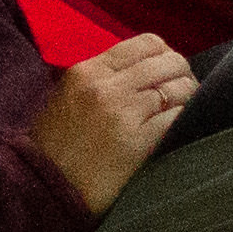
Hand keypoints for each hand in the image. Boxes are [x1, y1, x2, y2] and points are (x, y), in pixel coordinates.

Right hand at [24, 33, 196, 216]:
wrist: (43, 189)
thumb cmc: (52, 147)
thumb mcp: (66, 97)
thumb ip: (99, 79)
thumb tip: (140, 70)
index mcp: (88, 70)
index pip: (146, 43)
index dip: (166, 54)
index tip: (169, 69)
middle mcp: (107, 86)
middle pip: (168, 62)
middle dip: (183, 74)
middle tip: (185, 88)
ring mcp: (124, 112)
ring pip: (178, 89)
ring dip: (188, 97)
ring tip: (187, 107)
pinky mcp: (138, 142)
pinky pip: (177, 118)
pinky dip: (185, 118)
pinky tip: (182, 126)